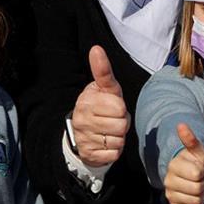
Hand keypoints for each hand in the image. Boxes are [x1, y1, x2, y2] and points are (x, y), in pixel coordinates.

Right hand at [70, 46, 128, 166]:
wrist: (83, 134)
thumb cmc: (100, 106)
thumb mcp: (104, 88)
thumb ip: (103, 71)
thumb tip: (96, 48)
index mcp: (87, 101)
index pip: (119, 107)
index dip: (120, 108)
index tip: (112, 106)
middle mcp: (82, 119)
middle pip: (121, 125)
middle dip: (121, 123)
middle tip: (112, 120)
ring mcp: (84, 138)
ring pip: (118, 140)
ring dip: (119, 137)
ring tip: (109, 132)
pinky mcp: (90, 154)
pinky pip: (114, 154)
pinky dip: (114, 151)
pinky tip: (106, 144)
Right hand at [164, 123, 203, 203]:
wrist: (192, 173)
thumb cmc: (197, 160)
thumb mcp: (197, 149)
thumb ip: (190, 138)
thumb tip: (181, 125)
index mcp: (174, 166)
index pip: (197, 173)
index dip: (203, 171)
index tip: (199, 166)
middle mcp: (169, 181)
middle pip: (198, 189)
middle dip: (203, 183)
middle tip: (199, 177)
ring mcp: (170, 194)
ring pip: (196, 200)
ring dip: (201, 194)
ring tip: (196, 184)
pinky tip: (193, 194)